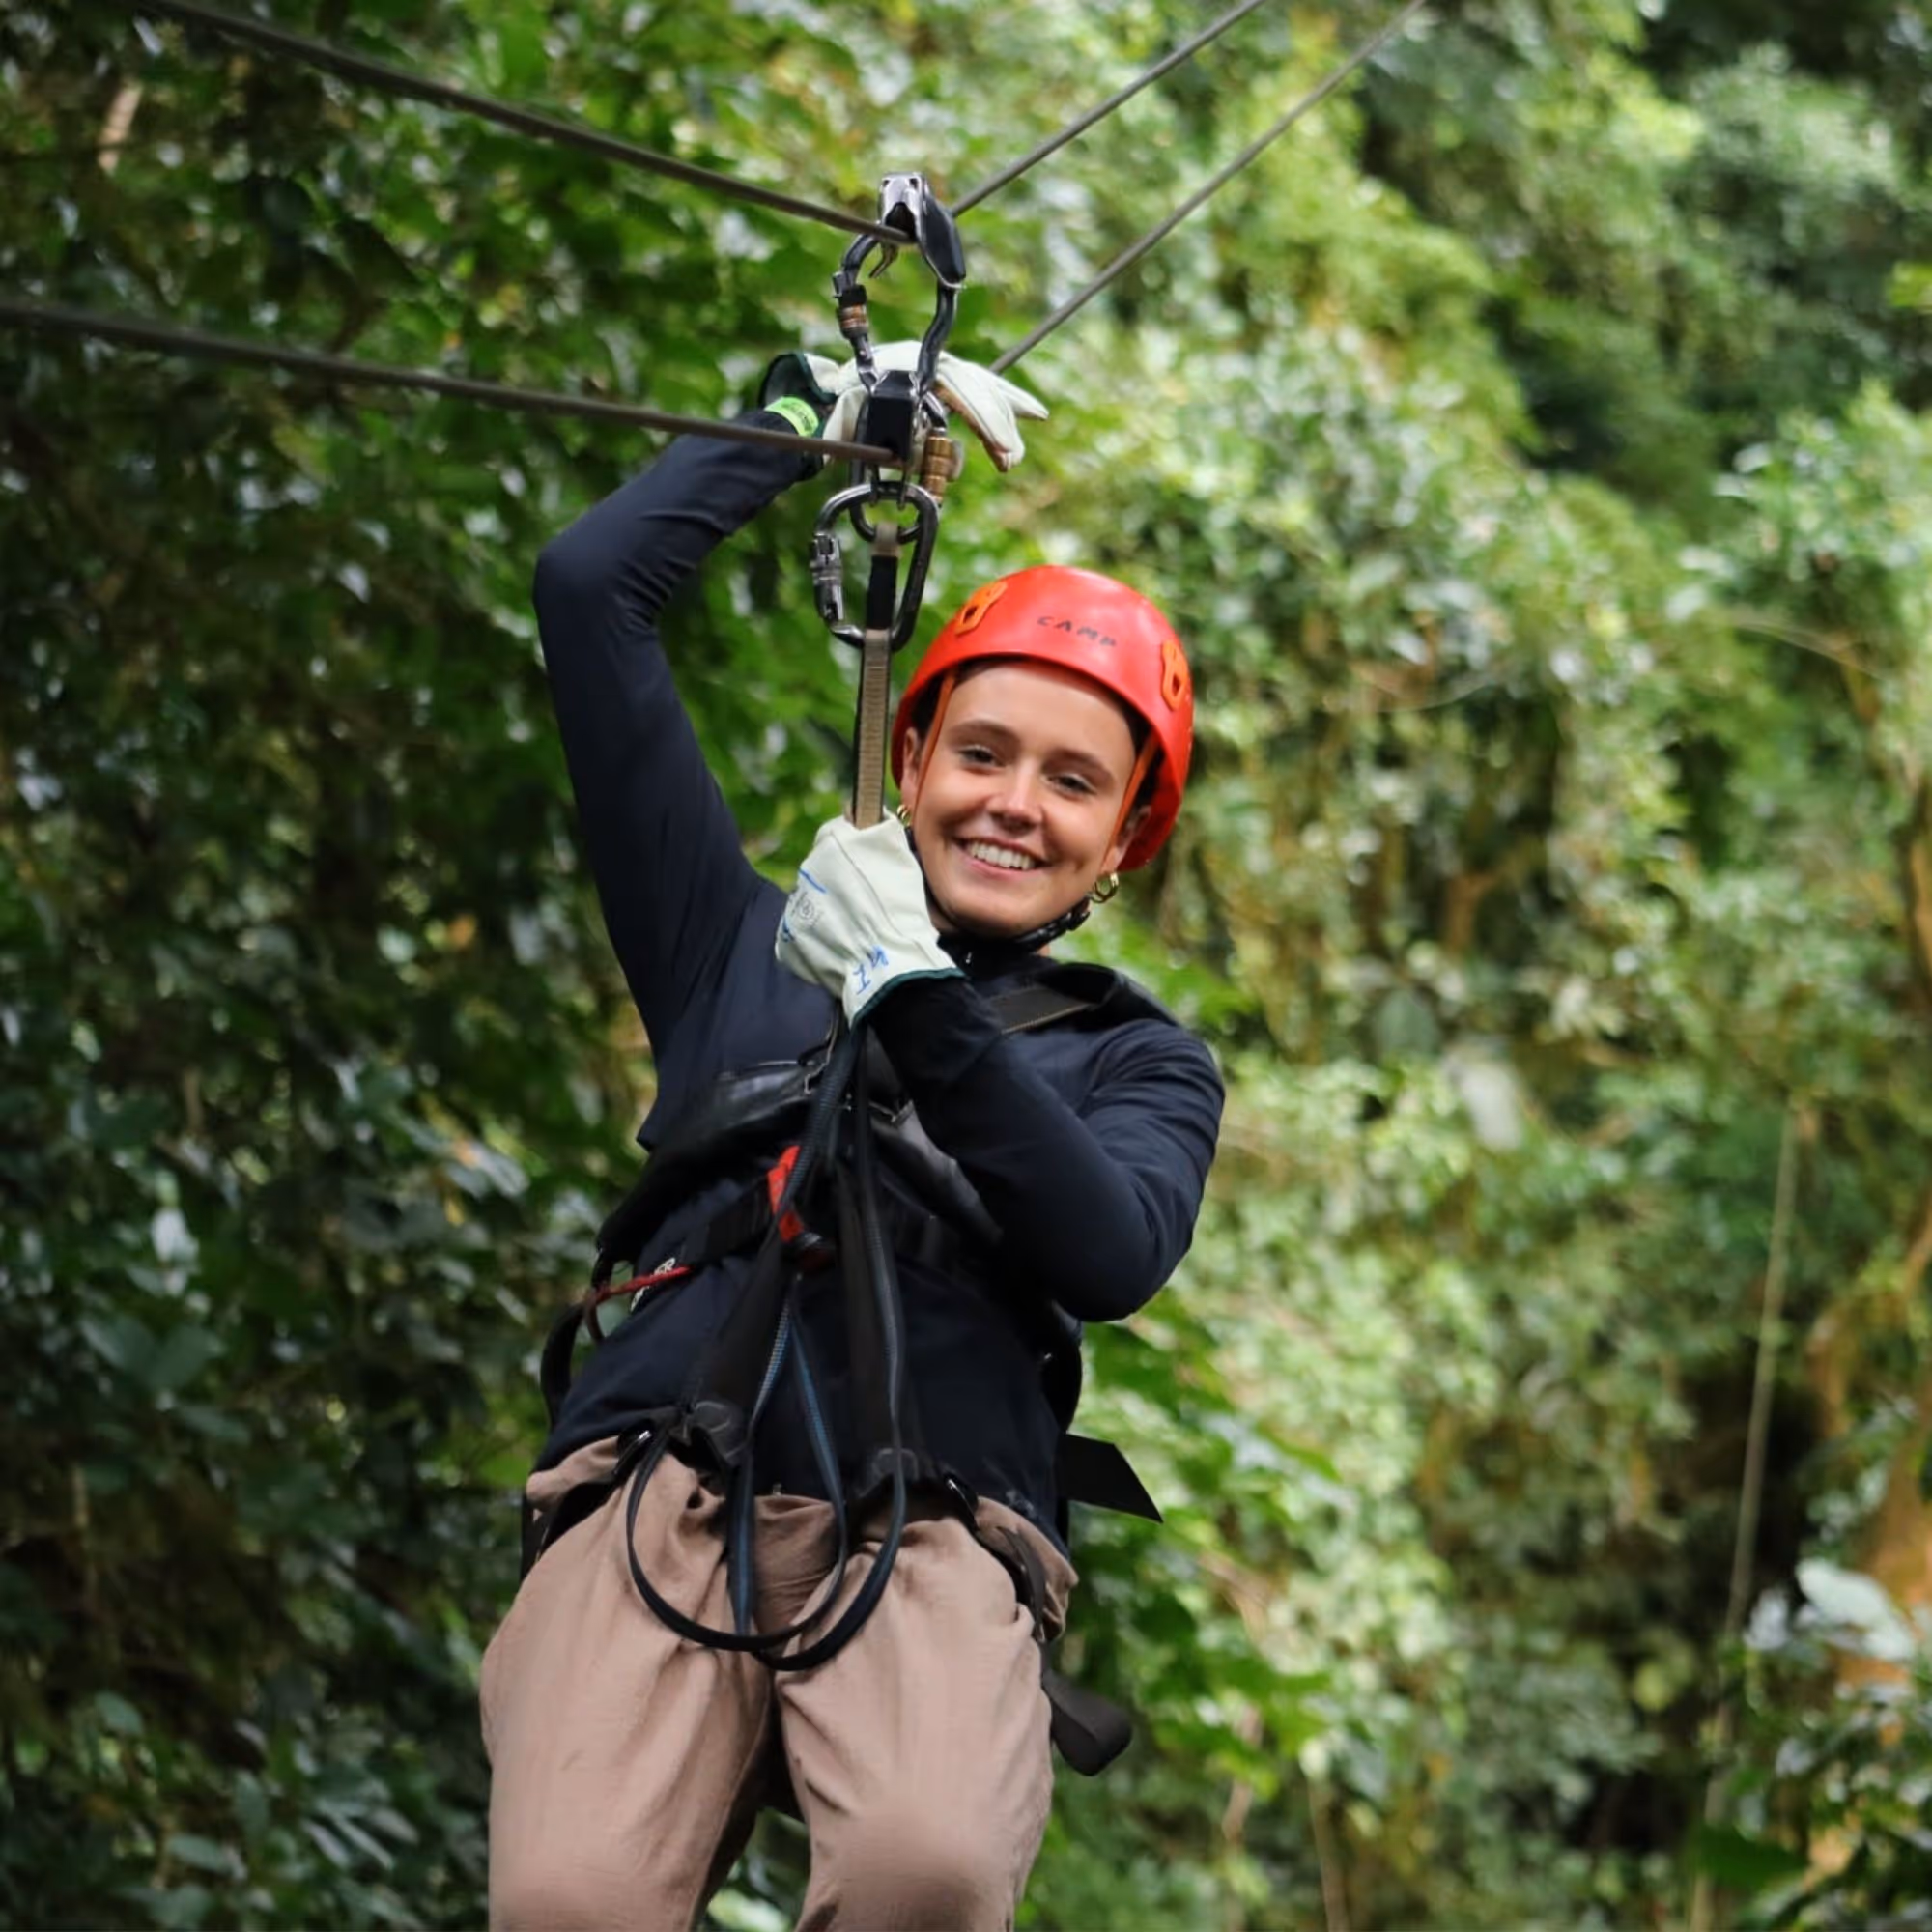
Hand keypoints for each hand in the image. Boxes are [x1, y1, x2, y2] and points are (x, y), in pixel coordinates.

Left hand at [775, 816, 960, 1024]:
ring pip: (813, 899)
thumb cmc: (900, 906)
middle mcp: (805, 871)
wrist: (888, 961)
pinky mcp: (789, 939)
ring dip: (829, 908)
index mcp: (830, 844)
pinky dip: (820, 936)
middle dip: (840, 880)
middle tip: (867, 901)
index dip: (854, 847)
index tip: (869, 864)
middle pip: (821, 868)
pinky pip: (804, 931)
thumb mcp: (898, 853)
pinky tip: (843, 943)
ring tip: (857, 927)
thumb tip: (870, 813)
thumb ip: (879, 827)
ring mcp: (795, 906)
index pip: (834, 832)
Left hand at [817, 343, 1046, 474]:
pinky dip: (1010, 403)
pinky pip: (984, 390)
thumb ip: (867, 430)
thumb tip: (896, 454)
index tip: (1000, 446)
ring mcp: (942, 372)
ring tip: (1010, 459)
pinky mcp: (947, 385)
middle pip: (978, 388)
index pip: (959, 387)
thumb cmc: (844, 401)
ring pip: (984, 390)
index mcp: (913, 364)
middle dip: (997, 426)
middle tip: (1009, 460)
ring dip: (1003, 425)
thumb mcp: (850, 411)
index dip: (983, 417)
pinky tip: (1036, 414)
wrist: (835, 389)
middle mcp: (932, 363)